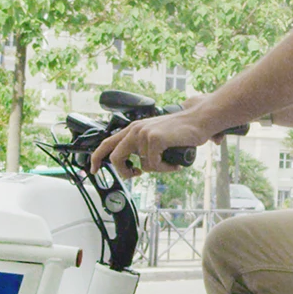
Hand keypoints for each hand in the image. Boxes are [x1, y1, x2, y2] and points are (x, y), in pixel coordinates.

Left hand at [90, 107, 213, 180]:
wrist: (198, 119)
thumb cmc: (180, 131)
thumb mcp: (156, 137)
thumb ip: (143, 147)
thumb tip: (138, 166)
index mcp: (133, 128)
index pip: (107, 143)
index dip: (97, 158)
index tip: (94, 170)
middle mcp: (135, 129)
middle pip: (116, 158)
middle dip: (126, 172)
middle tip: (138, 174)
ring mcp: (144, 133)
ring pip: (143, 165)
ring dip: (158, 169)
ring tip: (170, 162)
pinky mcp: (154, 138)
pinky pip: (155, 165)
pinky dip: (166, 168)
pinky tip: (175, 163)